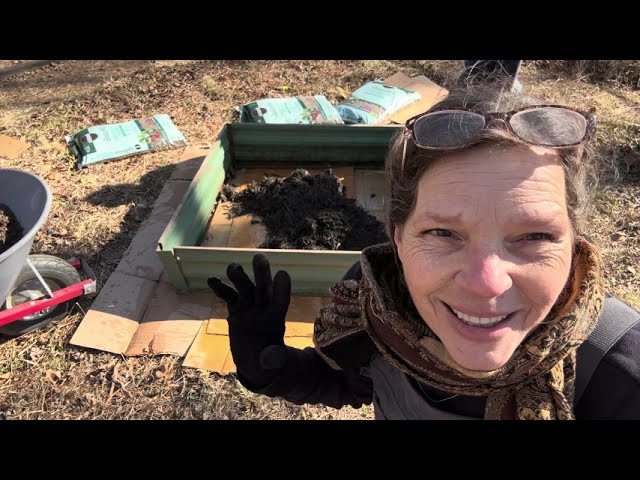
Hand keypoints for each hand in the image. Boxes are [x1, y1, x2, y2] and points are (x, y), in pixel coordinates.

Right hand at [207, 254, 290, 387]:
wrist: (253, 357)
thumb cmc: (267, 357)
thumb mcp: (272, 360)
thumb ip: (273, 358)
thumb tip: (272, 359)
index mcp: (276, 316)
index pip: (281, 299)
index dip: (282, 288)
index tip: (281, 275)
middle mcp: (263, 306)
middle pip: (263, 288)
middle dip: (261, 274)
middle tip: (259, 258)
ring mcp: (248, 305)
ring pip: (245, 288)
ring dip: (239, 277)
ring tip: (232, 267)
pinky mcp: (235, 308)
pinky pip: (228, 296)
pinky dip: (221, 288)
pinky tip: (211, 279)